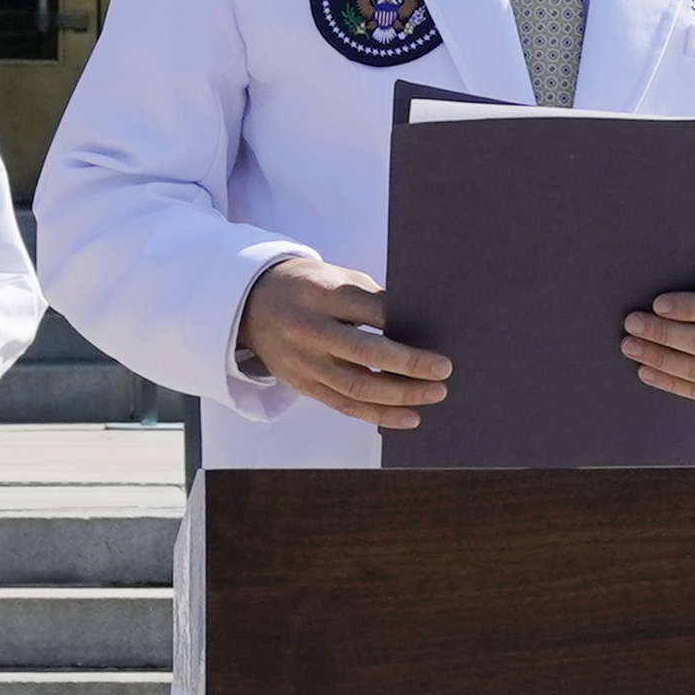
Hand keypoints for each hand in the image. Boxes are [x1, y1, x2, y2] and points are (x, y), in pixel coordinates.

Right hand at [236, 258, 450, 429]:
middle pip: (364, 353)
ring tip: (434, 394)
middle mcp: (310, 331)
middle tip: (443, 370)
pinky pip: (345, 406)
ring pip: (357, 388)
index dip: (405, 325)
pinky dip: (379, 415)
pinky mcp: (303, 385)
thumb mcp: (335, 278)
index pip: (370, 311)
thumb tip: (416, 327)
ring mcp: (304, 363)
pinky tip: (409, 416)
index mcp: (321, 296)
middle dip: (408, 365)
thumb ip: (371, 300)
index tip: (438, 335)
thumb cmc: (306, 288)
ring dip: (400, 395)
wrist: (250, 305)